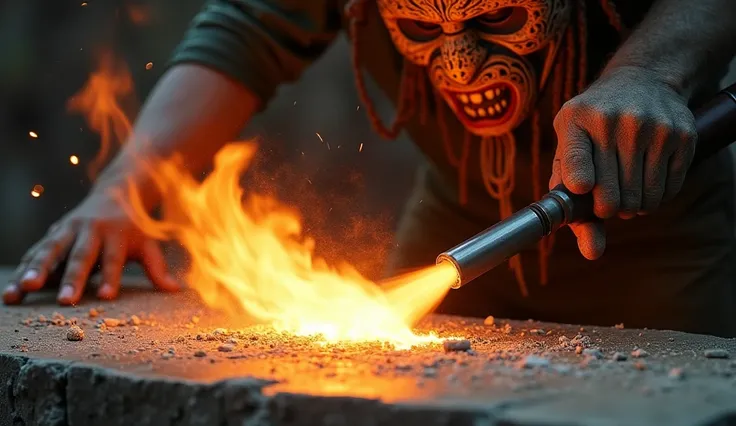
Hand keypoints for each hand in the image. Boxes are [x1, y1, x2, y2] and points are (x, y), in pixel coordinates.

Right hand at [2, 186, 178, 305]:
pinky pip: (34, 253)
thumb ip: (157, 267)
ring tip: (24, 290)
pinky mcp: (52, 235)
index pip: (114, 259)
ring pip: (50, 251)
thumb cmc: (133, 228)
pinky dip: (22, 270)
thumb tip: (176, 290)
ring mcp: (68, 231)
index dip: (111, 277)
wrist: (115, 193)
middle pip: (80, 256)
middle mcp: (90, 230)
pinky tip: (11, 291)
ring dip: (36, 270)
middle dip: (72, 278)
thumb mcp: (148, 243)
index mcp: (116, 234)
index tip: (106, 296)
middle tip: (65, 300)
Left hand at [549, 66, 696, 259]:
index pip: (575, 162)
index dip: (580, 183)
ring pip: (642, 199)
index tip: (584, 188)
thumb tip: (592, 252)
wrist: (640, 81)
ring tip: (626, 192)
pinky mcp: (681, 135)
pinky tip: (646, 182)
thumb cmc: (592, 126)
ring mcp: (651, 127)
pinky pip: (669, 191)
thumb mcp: (570, 148)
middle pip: (612, 197)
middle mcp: (614, 121)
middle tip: (607, 202)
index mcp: (577, 120)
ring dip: (633, 207)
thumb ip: (569, 199)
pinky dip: (655, 198)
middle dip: (608, 209)